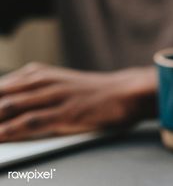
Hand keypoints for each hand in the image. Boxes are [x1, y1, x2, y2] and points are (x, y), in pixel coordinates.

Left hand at [0, 63, 155, 140]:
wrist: (123, 92)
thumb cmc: (89, 92)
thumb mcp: (57, 84)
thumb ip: (32, 92)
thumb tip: (6, 106)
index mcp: (39, 73)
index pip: (1, 86)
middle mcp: (44, 80)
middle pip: (2, 95)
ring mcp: (55, 96)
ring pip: (12, 106)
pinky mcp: (66, 113)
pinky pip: (32, 121)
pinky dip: (12, 129)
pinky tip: (1, 136)